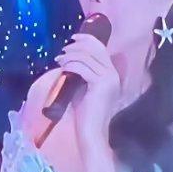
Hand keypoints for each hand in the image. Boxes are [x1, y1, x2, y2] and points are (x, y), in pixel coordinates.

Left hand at [55, 32, 120, 147]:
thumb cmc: (85, 114)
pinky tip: (63, 69)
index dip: (87, 40)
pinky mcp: (101, 84)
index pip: (101, 49)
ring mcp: (109, 78)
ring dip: (70, 56)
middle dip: (77, 45)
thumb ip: (81, 73)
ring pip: (87, 57)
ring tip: (59, 60)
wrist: (91, 132)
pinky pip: (82, 67)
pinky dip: (70, 66)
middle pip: (95, 48)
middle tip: (63, 50)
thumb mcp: (83, 88)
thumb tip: (68, 59)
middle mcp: (113, 74)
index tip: (72, 39)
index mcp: (112, 74)